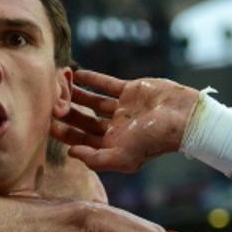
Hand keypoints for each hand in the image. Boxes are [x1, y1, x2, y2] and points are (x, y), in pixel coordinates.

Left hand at [52, 70, 198, 172]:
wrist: (184, 118)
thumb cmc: (155, 141)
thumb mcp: (123, 157)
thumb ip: (96, 159)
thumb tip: (71, 154)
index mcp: (113, 146)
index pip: (81, 140)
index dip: (64, 133)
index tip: (47, 124)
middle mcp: (116, 128)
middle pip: (84, 120)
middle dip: (66, 111)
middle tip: (49, 101)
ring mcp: (123, 109)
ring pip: (92, 101)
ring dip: (76, 93)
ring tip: (59, 84)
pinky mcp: (131, 91)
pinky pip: (107, 84)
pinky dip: (92, 79)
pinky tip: (77, 73)